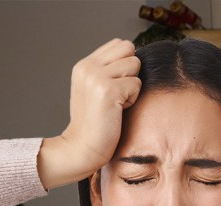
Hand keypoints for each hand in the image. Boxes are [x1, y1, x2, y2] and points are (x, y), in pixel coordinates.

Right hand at [39, 39, 140, 188]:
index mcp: (85, 64)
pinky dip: (133, 99)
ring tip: (117, 103)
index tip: (116, 85)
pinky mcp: (108, 89)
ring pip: (134, 64)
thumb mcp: (96, 90)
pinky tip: (118, 110)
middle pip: (128, 49)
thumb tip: (133, 55)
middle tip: (118, 94)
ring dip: (132, 86)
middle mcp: (88, 66)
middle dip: (131, 71)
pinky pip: (136, 84)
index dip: (126, 63)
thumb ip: (109, 71)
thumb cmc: (97, 123)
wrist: (84, 146)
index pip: (118, 44)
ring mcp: (96, 76)